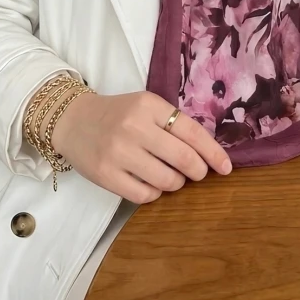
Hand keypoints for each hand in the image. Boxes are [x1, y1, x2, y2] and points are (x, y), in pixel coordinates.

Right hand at [51, 90, 231, 204]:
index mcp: (149, 105)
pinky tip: (151, 183)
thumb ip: (172, 124)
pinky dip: (155, 193)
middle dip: (198, 172)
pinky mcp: (106, 175)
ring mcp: (119, 152)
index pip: (191, 131)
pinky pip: (145, 195)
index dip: (213, 152)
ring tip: (170, 176)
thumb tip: (208, 154)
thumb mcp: (145, 106)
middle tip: (197, 174)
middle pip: (184, 159)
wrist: (73, 121)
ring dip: (176, 183)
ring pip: (167, 180)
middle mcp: (135, 127)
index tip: (226, 167)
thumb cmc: (118, 114)